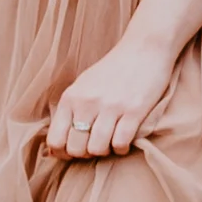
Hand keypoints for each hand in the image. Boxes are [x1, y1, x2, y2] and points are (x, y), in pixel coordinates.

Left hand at [39, 37, 176, 161]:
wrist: (145, 48)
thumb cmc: (114, 69)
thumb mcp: (84, 85)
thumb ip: (71, 111)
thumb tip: (56, 147)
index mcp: (71, 97)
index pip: (56, 140)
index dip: (63, 153)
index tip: (74, 151)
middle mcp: (87, 103)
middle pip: (76, 148)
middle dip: (86, 154)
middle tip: (96, 145)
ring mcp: (111, 107)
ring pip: (97, 149)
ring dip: (105, 151)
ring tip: (111, 142)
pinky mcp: (134, 110)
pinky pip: (121, 143)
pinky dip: (122, 148)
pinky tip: (124, 141)